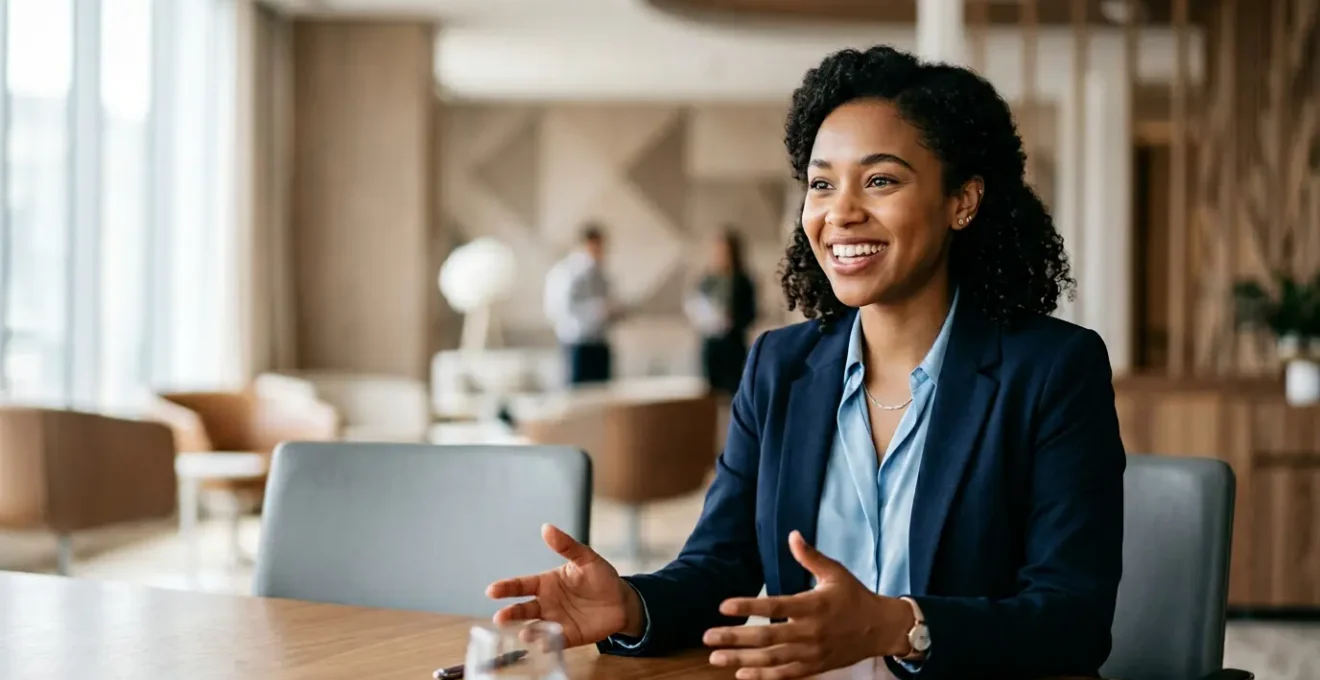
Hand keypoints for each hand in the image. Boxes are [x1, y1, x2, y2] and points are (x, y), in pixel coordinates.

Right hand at [485, 524, 642, 647]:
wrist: (622, 600)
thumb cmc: (600, 577)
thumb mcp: (586, 558)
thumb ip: (566, 546)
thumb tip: (546, 528)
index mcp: (546, 583)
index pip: (521, 585)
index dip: (506, 588)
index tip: (491, 591)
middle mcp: (546, 604)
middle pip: (522, 610)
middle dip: (510, 614)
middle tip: (500, 618)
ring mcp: (555, 622)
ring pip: (535, 628)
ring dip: (528, 632)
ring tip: (524, 633)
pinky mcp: (569, 637)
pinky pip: (556, 642)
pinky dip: (549, 644)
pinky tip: (544, 645)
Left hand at [702, 531, 915, 679]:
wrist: (881, 629)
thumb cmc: (854, 597)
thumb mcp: (835, 573)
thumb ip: (810, 556)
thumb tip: (792, 534)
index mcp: (813, 606)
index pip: (775, 606)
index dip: (748, 606)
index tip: (723, 606)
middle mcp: (810, 632)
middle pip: (766, 637)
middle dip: (734, 638)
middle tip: (707, 636)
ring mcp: (811, 653)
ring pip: (771, 659)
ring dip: (741, 660)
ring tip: (715, 658)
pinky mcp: (814, 667)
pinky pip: (784, 674)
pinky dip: (762, 676)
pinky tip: (740, 674)